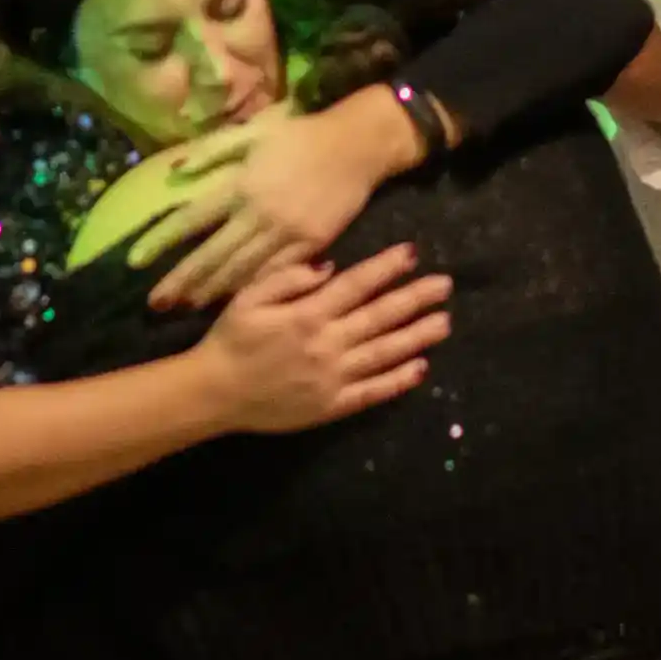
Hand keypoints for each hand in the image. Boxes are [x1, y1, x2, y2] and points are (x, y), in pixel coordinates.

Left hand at [130, 101, 402, 308]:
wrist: (357, 145)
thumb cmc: (300, 134)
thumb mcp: (253, 131)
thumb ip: (213, 150)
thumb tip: (177, 169)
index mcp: (241, 185)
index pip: (191, 219)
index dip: (161, 242)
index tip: (135, 262)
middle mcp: (259, 214)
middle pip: (212, 256)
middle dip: (181, 282)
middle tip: (156, 303)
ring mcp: (287, 234)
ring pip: (242, 272)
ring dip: (211, 292)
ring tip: (185, 308)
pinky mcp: (311, 246)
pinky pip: (276, 275)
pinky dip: (251, 290)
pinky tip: (233, 302)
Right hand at [195, 247, 448, 434]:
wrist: (215, 393)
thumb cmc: (231, 339)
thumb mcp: (248, 298)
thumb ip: (287, 278)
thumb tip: (330, 266)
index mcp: (307, 314)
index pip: (356, 285)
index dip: (386, 268)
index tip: (413, 254)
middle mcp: (327, 344)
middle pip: (380, 317)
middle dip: (415, 299)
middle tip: (445, 286)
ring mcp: (333, 377)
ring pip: (384, 353)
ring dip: (417, 337)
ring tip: (444, 323)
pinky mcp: (333, 405)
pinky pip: (373, 392)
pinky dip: (398, 380)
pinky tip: (421, 368)